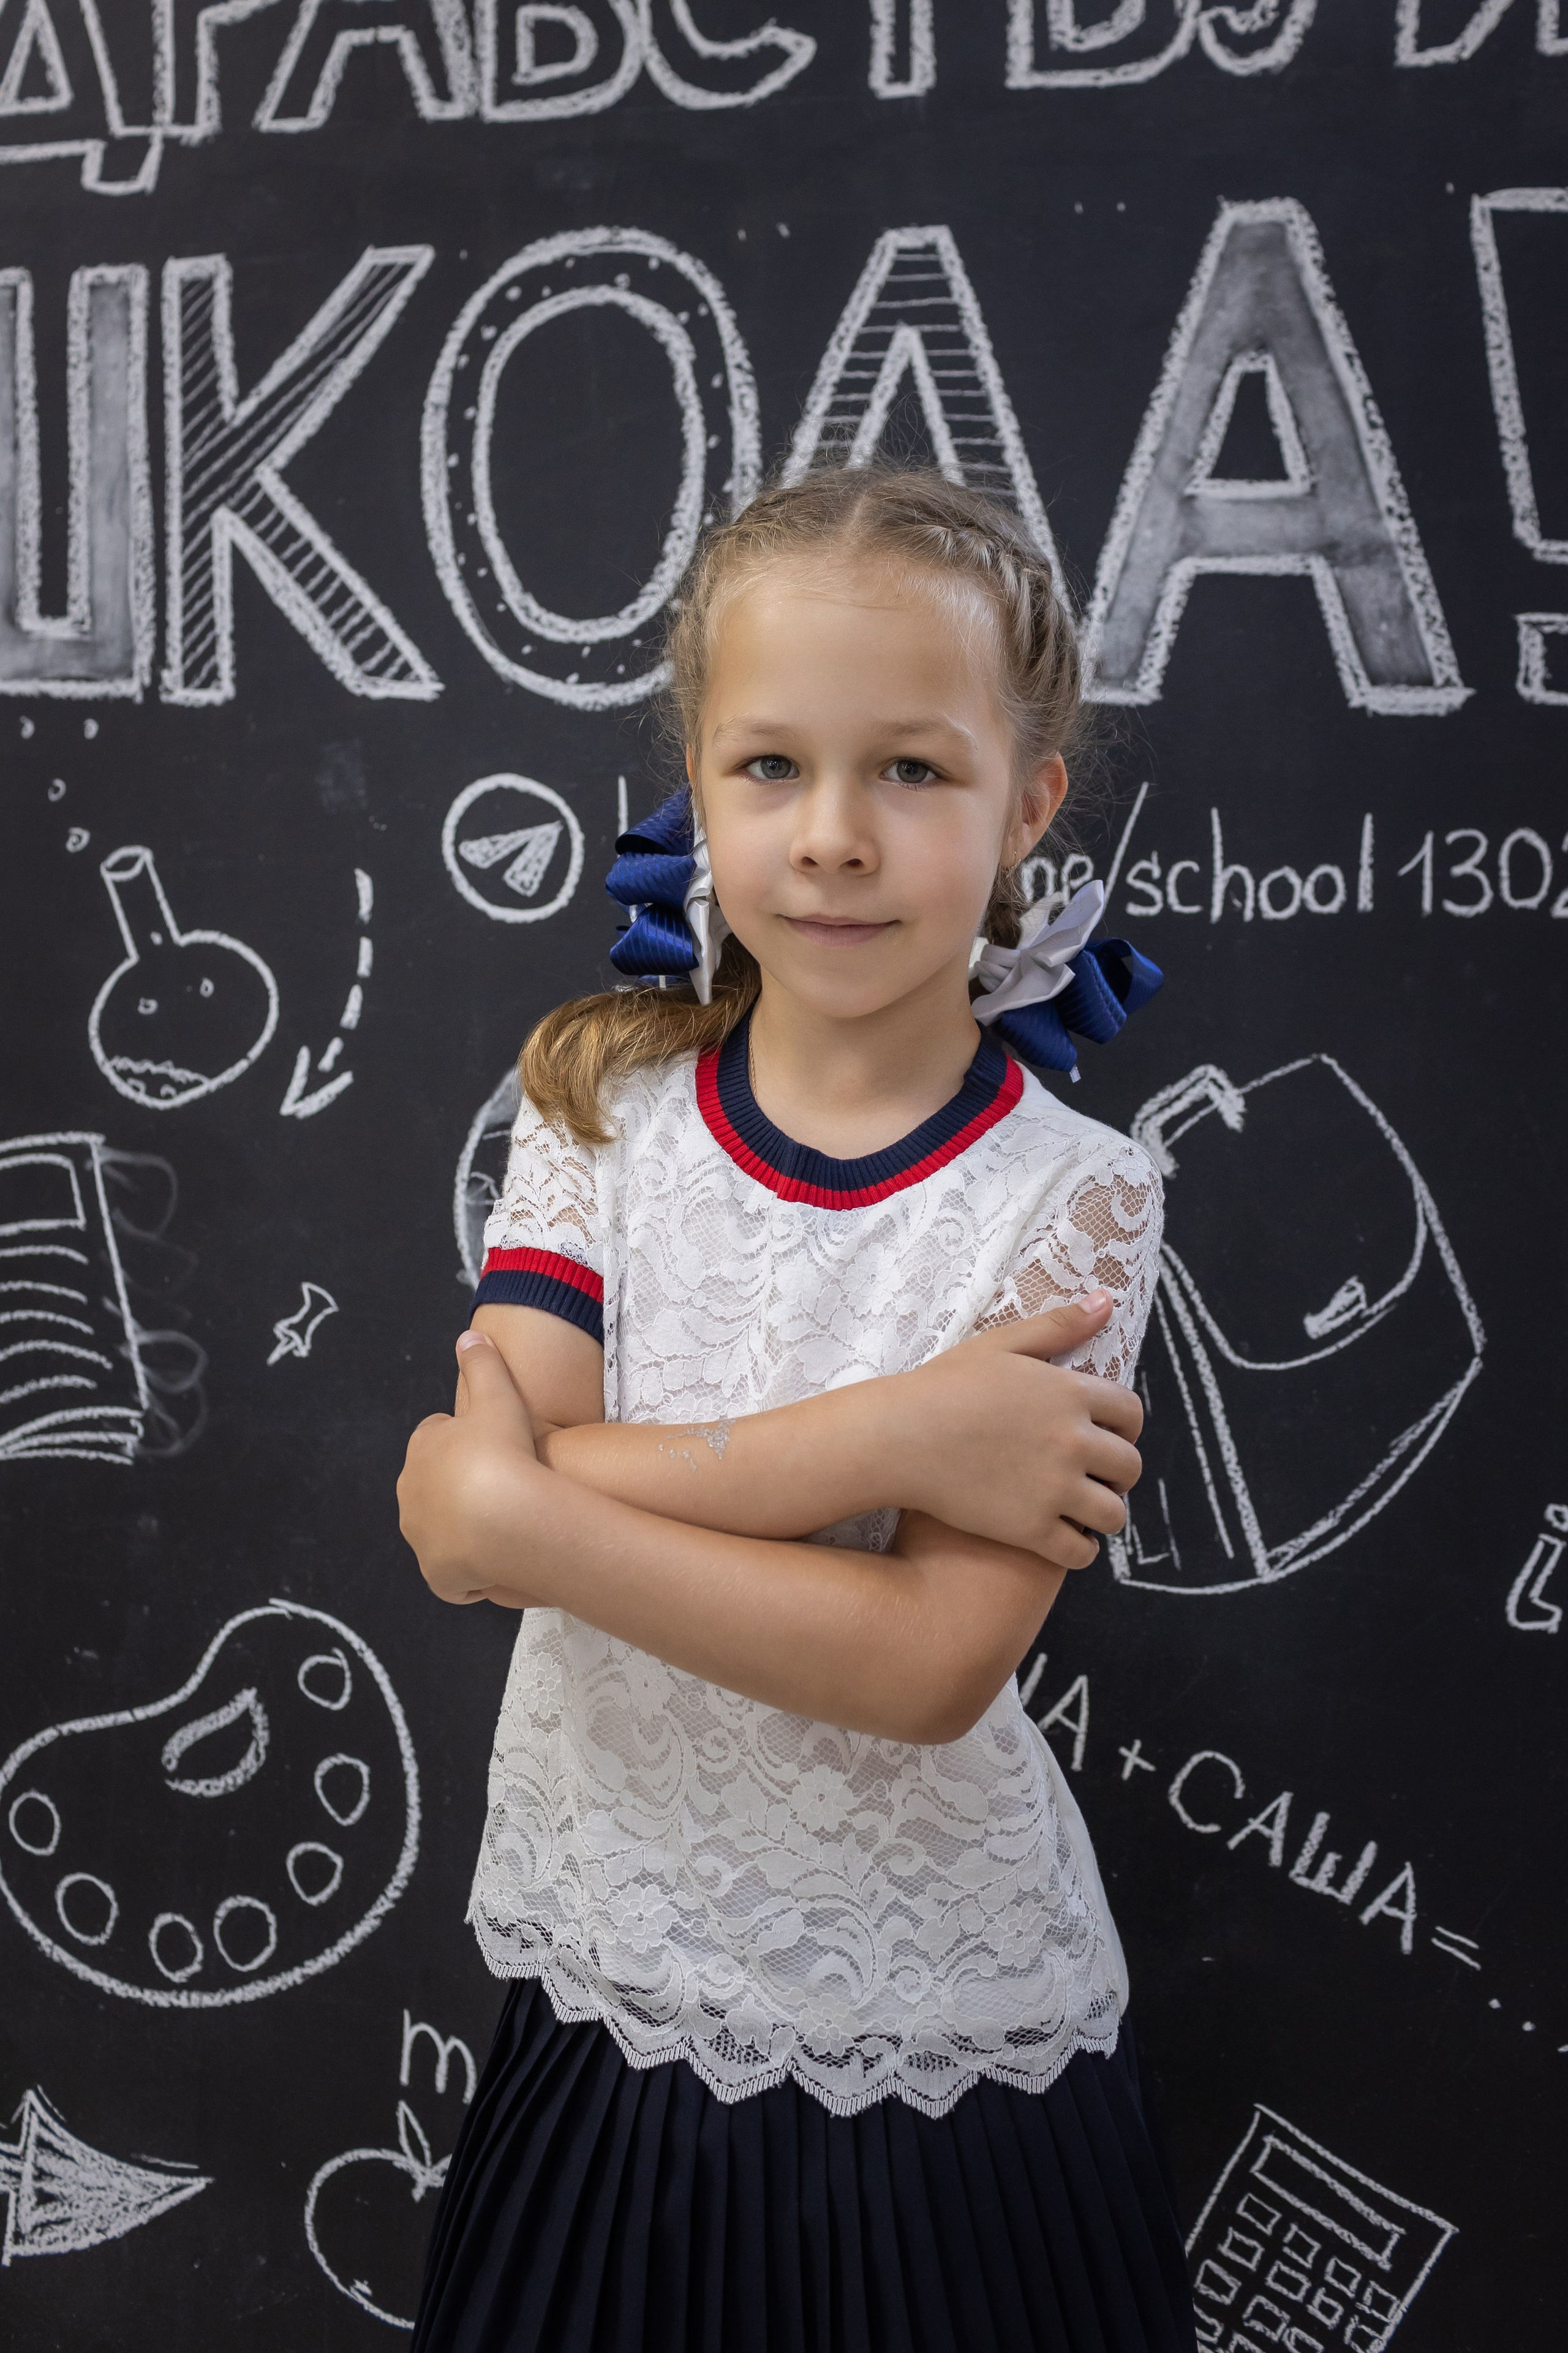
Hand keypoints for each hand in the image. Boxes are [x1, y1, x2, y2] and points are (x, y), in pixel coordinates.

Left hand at [397, 1331, 542, 1605]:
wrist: (502, 1517)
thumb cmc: (500, 1451)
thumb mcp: (498, 1395)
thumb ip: (482, 1363)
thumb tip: (468, 1334)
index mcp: (422, 1448)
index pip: (436, 1438)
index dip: (466, 1440)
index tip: (492, 1446)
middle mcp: (411, 1492)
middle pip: (435, 1485)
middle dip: (460, 1486)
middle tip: (502, 1486)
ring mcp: (421, 1537)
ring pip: (441, 1528)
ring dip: (463, 1527)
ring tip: (501, 1526)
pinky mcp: (437, 1575)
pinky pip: (452, 1574)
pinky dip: (469, 1571)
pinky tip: (495, 1564)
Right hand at [886, 1292, 1142, 1569]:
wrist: (897, 1437)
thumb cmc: (942, 1386)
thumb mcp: (1001, 1344)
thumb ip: (1058, 1325)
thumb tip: (1106, 1300)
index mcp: (1069, 1393)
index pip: (1131, 1414)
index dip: (1125, 1427)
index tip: (1106, 1435)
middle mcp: (1072, 1441)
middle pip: (1129, 1466)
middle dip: (1117, 1472)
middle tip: (1094, 1475)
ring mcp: (1054, 1488)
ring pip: (1112, 1513)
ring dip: (1103, 1513)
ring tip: (1081, 1510)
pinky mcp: (1031, 1530)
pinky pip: (1081, 1551)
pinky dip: (1079, 1548)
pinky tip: (1062, 1538)